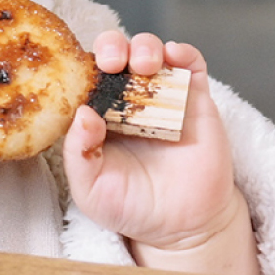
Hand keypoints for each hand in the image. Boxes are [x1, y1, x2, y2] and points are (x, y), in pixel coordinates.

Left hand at [62, 31, 260, 274]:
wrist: (182, 227)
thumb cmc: (129, 205)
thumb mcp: (90, 187)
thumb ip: (79, 154)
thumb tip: (82, 113)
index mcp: (96, 112)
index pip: (84, 75)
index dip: (81, 65)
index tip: (79, 70)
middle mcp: (126, 98)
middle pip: (116, 53)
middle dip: (112, 46)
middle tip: (112, 62)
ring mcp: (162, 96)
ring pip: (152, 51)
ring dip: (146, 47)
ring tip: (144, 65)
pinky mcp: (195, 100)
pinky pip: (191, 66)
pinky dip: (184, 53)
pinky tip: (175, 57)